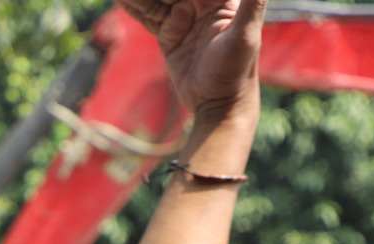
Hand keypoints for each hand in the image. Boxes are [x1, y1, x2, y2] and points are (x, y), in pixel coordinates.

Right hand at [116, 0, 265, 115]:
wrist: (217, 104)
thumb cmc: (236, 71)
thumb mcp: (245, 36)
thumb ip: (252, 3)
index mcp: (222, 0)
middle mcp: (202, 5)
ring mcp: (184, 19)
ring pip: (158, 0)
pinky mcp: (169, 35)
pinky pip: (149, 17)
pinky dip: (135, 9)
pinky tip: (121, 1)